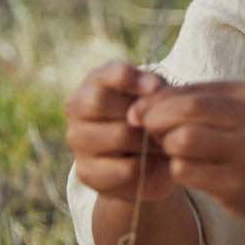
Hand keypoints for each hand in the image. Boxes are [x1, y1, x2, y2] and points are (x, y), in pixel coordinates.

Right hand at [64, 60, 175, 202]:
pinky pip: (124, 168)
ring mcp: (77, 140)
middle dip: (140, 113)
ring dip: (149, 141)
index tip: (156, 88)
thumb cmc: (150, 117)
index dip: (132, 78)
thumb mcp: (154, 96)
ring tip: (166, 143)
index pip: (108, 72)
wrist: (145, 160)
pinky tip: (156, 162)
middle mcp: (77, 107)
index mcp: (95, 82)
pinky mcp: (86, 171)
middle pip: (102, 101)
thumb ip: (153, 86)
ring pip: (119, 135)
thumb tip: (153, 87)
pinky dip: (146, 166)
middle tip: (167, 124)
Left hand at [125, 81, 244, 227]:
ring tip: (171, 150)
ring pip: (183, 140)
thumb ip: (201, 102)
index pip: (193, 91)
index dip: (157, 101)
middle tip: (148, 130)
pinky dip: (177, 169)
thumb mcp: (243, 113)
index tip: (140, 112)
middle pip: (188, 110)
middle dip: (157, 119)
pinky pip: (187, 171)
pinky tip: (186, 170)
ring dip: (166, 146)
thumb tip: (145, 102)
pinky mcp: (238, 185)